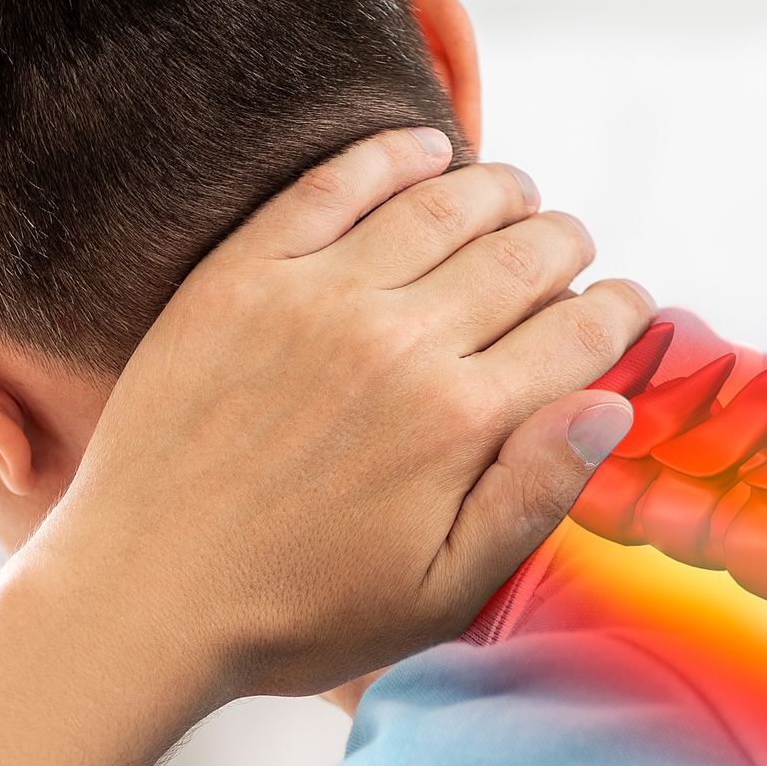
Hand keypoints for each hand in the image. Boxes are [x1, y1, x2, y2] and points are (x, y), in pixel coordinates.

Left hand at [34, 129, 648, 701]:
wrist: (141, 598)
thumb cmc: (295, 614)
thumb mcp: (439, 593)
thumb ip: (532, 497)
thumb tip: (609, 405)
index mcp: (461, 422)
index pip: (579, 332)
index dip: (619, 310)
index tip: (625, 305)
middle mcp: (399, 342)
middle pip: (523, 254)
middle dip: (566, 244)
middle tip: (570, 249)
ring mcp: (316, 298)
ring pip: (443, 203)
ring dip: (498, 189)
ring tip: (514, 197)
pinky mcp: (241, 274)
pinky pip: (334, 184)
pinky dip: (392, 155)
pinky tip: (423, 150)